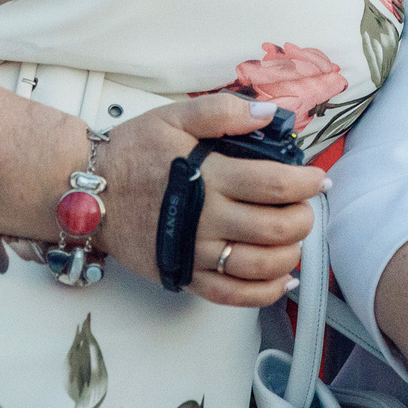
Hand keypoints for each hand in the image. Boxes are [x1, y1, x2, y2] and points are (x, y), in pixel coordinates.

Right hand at [91, 94, 321, 307]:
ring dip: (290, 253)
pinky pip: (232, 296)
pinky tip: (282, 278)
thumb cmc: (132, 152)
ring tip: (293, 237)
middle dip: (303, 218)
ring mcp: (195, 253)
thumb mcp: (173, 116)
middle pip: (275, 229)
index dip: (306, 183)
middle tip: (305, 207)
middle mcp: (205, 219)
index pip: (275, 185)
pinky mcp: (184, 276)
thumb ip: (222, 111)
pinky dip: (265, 292)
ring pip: (261, 266)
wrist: (88, 192)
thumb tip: (268, 114)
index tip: (319, 179)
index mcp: (208, 176)